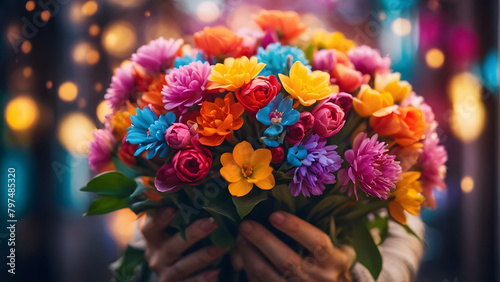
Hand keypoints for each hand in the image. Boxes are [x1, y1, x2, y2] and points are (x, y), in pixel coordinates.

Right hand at [141, 207, 228, 281]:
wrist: (171, 267)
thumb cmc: (176, 235)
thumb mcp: (173, 224)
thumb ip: (180, 210)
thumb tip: (197, 184)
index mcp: (152, 236)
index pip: (150, 227)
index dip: (159, 219)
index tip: (171, 208)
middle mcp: (155, 255)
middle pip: (171, 246)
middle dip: (192, 234)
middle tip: (212, 223)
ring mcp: (165, 272)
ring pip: (182, 266)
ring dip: (203, 256)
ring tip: (222, 247)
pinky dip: (203, 278)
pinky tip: (217, 271)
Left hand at [232, 211, 350, 281]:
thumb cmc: (332, 267)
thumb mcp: (338, 250)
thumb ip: (321, 234)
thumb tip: (285, 209)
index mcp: (335, 261)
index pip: (316, 242)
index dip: (295, 227)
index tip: (274, 214)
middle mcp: (320, 279)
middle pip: (287, 260)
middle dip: (263, 240)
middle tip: (246, 224)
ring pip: (268, 275)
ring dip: (250, 255)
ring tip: (240, 238)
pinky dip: (250, 269)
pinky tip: (243, 255)